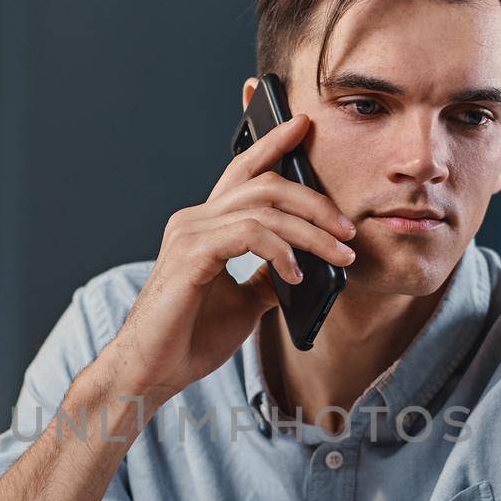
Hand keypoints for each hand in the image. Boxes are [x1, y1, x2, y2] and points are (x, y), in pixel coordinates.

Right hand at [102, 114, 357, 404]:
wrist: (152, 373)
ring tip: (338, 254)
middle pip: (263, 183)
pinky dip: (281, 251)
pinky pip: (249, 234)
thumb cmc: (189, 340)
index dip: (272, 144)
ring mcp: (189, 234)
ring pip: (263, 208)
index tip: (303, 126)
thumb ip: (268, 278)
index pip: (242, 172)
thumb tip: (306, 268)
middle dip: (314, 200)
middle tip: (347, 228)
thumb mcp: (244, 304)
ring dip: (310, 231)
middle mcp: (193, 220)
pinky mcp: (191, 256)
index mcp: (204, 225)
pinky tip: (296, 275)